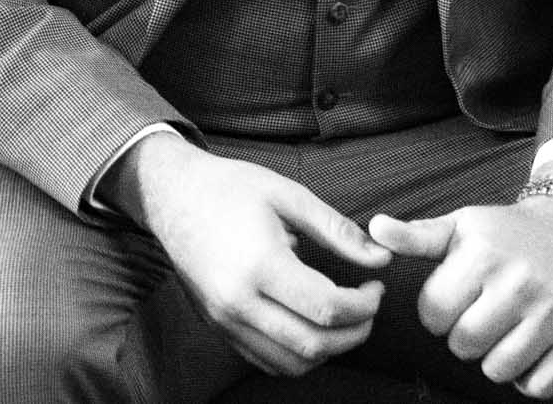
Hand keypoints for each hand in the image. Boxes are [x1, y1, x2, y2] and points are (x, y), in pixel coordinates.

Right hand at [114, 133, 390, 376]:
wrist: (171, 195)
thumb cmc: (230, 188)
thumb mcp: (288, 195)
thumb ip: (337, 230)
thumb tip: (381, 257)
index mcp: (260, 265)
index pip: (327, 309)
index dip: (364, 306)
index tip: (375, 287)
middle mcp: (238, 302)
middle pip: (314, 345)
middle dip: (355, 333)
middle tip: (368, 308)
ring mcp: (225, 320)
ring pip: (291, 363)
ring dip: (328, 350)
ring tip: (343, 319)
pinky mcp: (218, 327)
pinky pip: (266, 360)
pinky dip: (297, 355)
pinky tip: (310, 324)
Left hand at [369, 200, 552, 398]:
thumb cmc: (507, 232)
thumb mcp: (461, 225)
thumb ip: (416, 236)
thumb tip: (375, 228)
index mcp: (484, 254)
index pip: (433, 314)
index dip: (438, 312)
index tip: (456, 298)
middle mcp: (520, 283)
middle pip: (463, 345)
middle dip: (463, 337)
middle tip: (480, 316)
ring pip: (498, 370)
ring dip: (494, 359)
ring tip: (504, 330)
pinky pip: (539, 387)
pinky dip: (529, 378)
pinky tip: (530, 348)